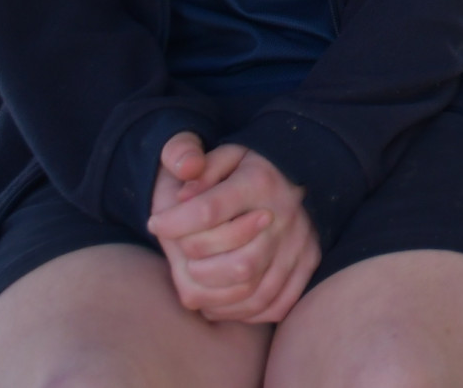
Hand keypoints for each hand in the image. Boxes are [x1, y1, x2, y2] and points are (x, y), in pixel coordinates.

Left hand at [149, 145, 319, 322]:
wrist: (297, 172)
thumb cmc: (247, 167)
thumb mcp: (219, 151)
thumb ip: (191, 157)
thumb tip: (182, 194)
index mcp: (260, 182)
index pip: (208, 212)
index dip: (173, 223)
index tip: (156, 223)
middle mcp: (285, 216)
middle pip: (237, 263)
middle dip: (196, 266)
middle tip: (182, 256)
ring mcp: (299, 245)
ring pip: (253, 290)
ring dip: (214, 295)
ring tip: (195, 280)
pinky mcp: (307, 264)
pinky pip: (275, 305)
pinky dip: (243, 311)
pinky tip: (223, 298)